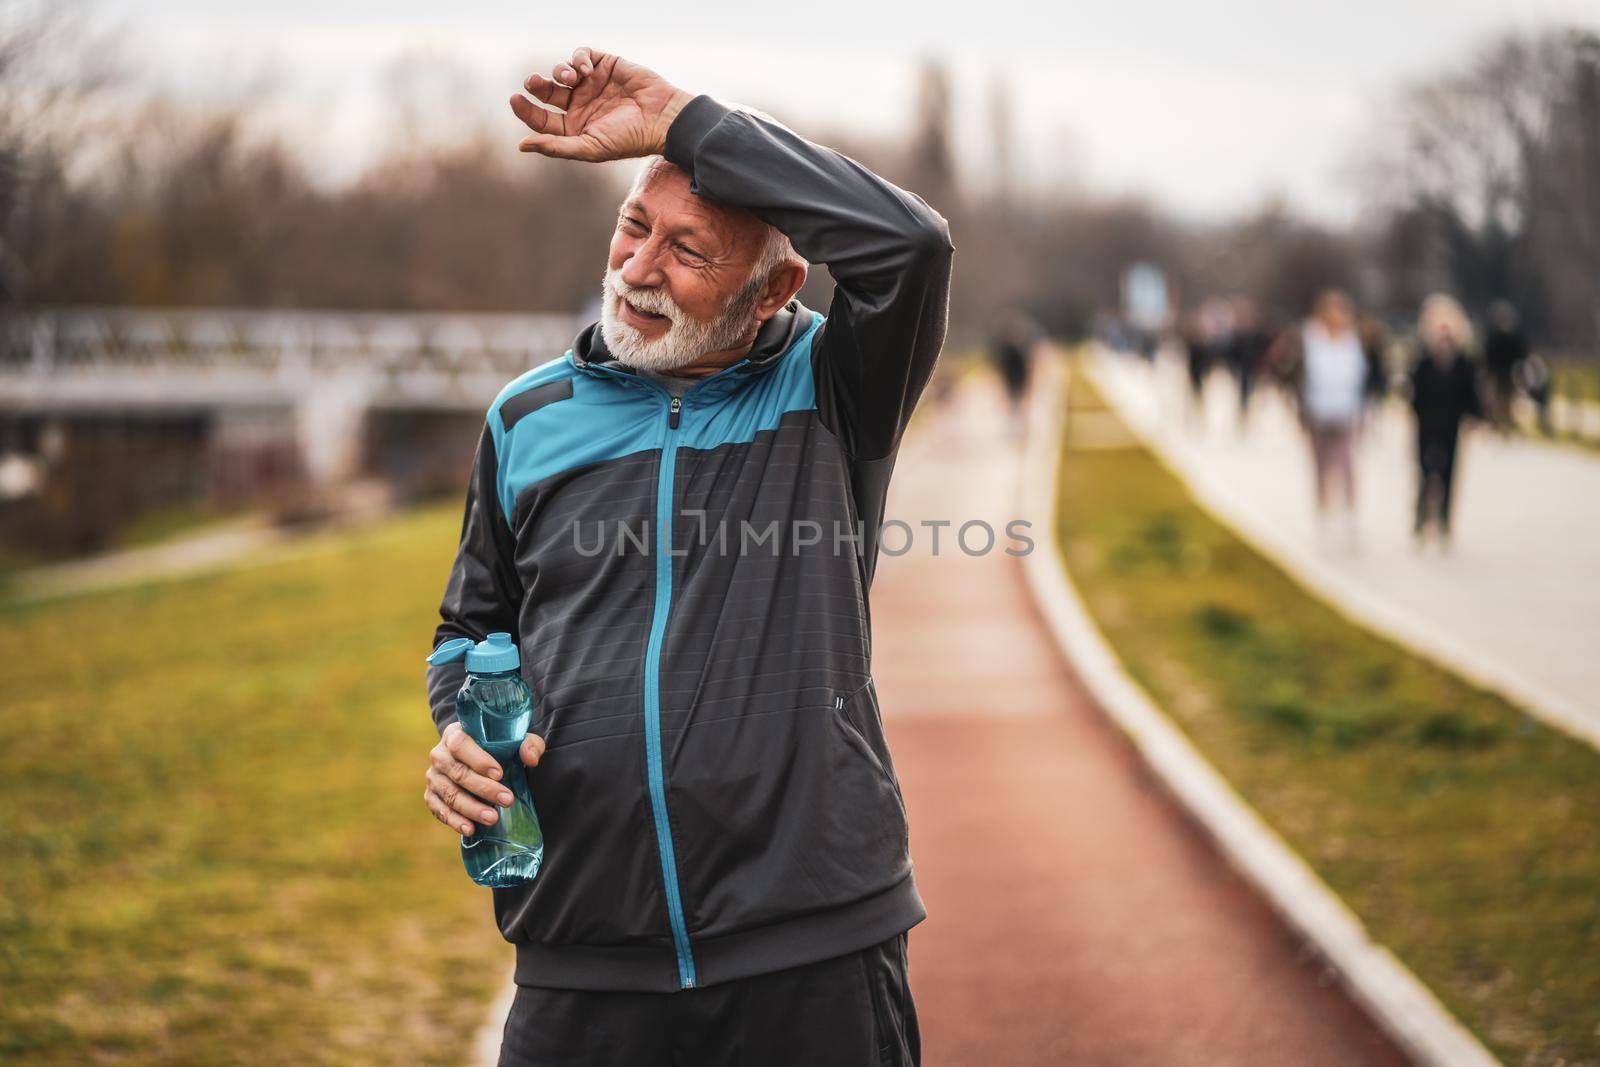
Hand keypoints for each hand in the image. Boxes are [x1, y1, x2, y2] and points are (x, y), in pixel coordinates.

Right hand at [424, 722, 545, 836]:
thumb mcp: (515, 740)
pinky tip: (471, 829)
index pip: (461, 744)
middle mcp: (439, 755)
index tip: (499, 774)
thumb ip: (528, 744)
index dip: (478, 760)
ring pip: (449, 794)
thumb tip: (531, 759)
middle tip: (507, 800)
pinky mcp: (431, 796)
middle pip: (457, 773)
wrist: (478, 759)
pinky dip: (454, 821)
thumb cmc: (497, 747)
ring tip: (493, 818)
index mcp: (455, 734)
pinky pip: (440, 810)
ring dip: (471, 808)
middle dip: (483, 789)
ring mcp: (434, 777)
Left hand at [510, 45, 693, 161]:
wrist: (662, 118)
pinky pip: (581, 55)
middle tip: (533, 82)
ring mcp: (592, 84)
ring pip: (562, 71)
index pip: (542, 118)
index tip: (515, 99)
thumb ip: (555, 146)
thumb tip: (522, 145)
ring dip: (560, 71)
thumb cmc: (628, 139)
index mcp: (574, 128)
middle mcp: (580, 105)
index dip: (526, 109)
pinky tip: (586, 70)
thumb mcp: (589, 147)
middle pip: (546, 92)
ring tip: (570, 78)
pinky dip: (579, 59)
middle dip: (537, 85)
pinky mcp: (605, 65)